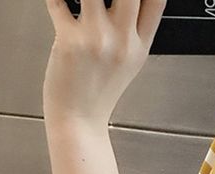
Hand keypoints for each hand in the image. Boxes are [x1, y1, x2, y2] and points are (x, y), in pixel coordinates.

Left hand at [42, 0, 166, 126]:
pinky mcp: (69, 40)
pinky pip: (58, 1)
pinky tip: (59, 1)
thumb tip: (130, 2)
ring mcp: (97, 39)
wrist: (78, 121)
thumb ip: (134, 31)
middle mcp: (122, 41)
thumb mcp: (129, 64)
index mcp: (139, 46)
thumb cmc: (98, 92)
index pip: (157, 1)